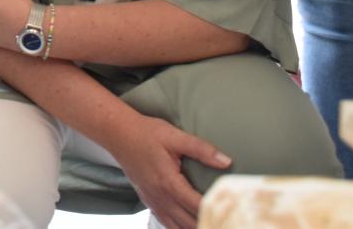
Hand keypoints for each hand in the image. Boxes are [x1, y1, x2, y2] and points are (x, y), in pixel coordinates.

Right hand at [107, 114, 231, 228]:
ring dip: (195, 228)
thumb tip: (226, 161)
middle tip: (230, 222)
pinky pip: (166, 224)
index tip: (235, 214)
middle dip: (211, 224)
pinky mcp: (148, 201)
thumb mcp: (174, 136)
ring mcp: (153, 201)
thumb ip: (201, 149)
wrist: (117, 134)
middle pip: (190, 223)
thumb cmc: (146, 133)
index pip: (199, 206)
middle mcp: (160, 197)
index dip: (218, 212)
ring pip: (178, 228)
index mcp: (169, 182)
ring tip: (213, 225)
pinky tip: (191, 227)